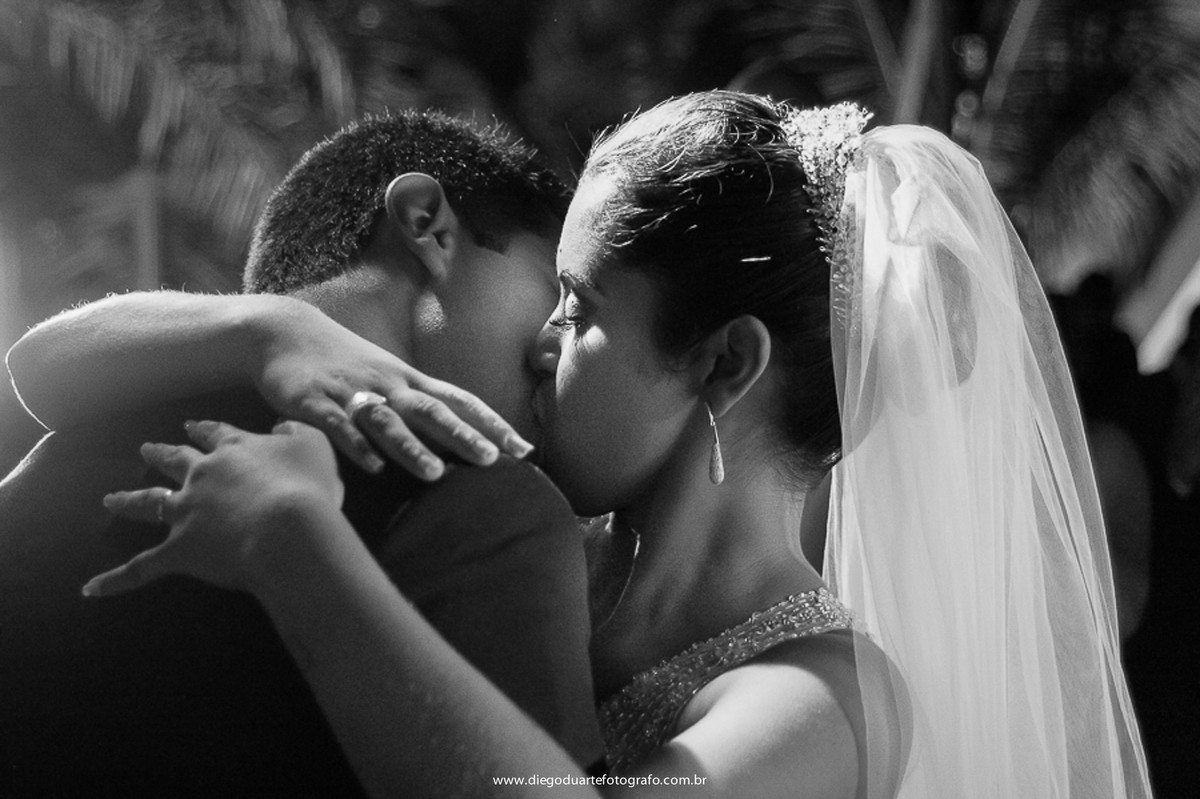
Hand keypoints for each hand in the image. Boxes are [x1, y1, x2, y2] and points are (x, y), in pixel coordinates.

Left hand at [85, 419, 343, 596]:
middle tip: (146, 450)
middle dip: (162, 455)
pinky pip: (142, 568)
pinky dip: (116, 580)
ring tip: (111, 500)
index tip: (193, 426)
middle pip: (176, 462)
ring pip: (150, 504)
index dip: (205, 431)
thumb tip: (279, 429)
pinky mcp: (179, 551)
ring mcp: (187, 513)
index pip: (215, 435)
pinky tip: (92, 589)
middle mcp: (203, 477)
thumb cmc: (307, 487)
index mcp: (235, 450)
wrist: (289, 528)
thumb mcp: (314, 446)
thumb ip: (294, 434)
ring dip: (129, 501)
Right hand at [256, 305, 532, 478]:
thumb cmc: (346, 364)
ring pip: (387, 420)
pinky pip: (338, 425)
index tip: (524, 449)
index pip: (460, 401)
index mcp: (409, 381)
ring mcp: (352, 392)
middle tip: (492, 460)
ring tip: (434, 475)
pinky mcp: (314, 402)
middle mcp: (388, 385)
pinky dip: (356, 446)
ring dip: (410, 447)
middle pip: (431, 410)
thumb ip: (420, 409)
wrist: (285, 332)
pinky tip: (371, 467)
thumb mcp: (389, 380)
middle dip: (461, 436)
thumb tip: (462, 442)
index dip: (492, 424)